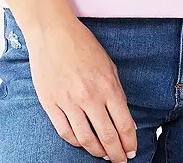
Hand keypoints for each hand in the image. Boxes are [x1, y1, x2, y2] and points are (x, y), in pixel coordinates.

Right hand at [24, 16, 137, 161]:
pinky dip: (76, 143)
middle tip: (120, 160)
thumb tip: (123, 119)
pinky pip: (65, 132)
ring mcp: (68, 101)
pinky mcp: (50, 103)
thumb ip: (116, 92)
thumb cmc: (82, 45)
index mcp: (107, 86)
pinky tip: (83, 143)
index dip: (129, 143)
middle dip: (117, 154)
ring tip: (103, 155)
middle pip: (107, 137)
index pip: (124, 124)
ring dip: (97, 152)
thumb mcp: (108, 64)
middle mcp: (89, 96)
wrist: (53, 31)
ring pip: (86, 140)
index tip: (131, 151)